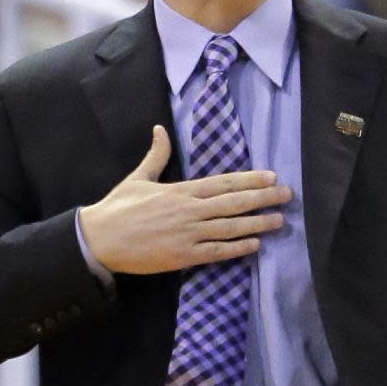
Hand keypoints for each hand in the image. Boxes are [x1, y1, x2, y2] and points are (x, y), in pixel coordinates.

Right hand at [78, 125, 292, 274]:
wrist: (99, 239)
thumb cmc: (118, 208)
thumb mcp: (138, 177)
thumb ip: (156, 155)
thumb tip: (160, 129)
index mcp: (180, 190)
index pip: (223, 183)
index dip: (249, 180)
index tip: (271, 177)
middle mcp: (189, 210)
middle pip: (233, 203)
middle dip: (263, 198)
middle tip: (287, 195)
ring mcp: (187, 234)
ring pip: (230, 227)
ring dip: (257, 224)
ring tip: (279, 220)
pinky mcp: (183, 255)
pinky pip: (216, 252)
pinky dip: (237, 248)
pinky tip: (255, 245)